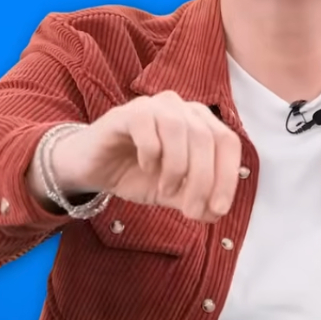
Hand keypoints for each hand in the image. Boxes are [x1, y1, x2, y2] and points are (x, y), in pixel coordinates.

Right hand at [51, 91, 241, 222]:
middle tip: (192, 212)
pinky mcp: (128, 112)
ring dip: (177, 168)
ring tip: (165, 191)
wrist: (92, 168)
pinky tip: (145, 168)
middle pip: (207, 138)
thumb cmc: (135, 173)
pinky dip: (151, 153)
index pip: (227, 143)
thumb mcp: (171, 193)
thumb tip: (217, 213)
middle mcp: (182, 108)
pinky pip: (148, 126)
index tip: (218, 209)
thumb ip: (194, 199)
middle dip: (203, 180)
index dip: (228, 177)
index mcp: (200, 122)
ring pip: (181, 129)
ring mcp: (155, 105)